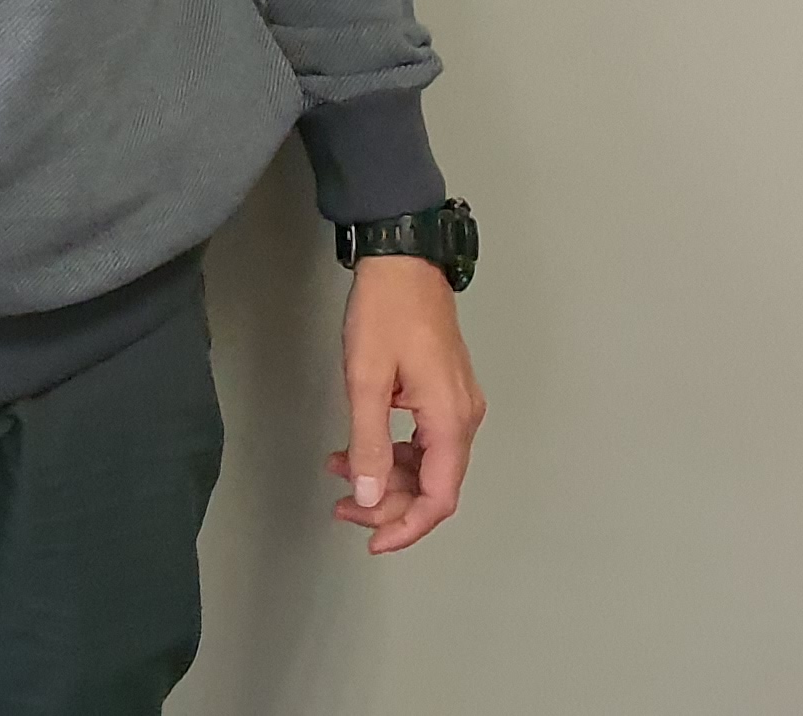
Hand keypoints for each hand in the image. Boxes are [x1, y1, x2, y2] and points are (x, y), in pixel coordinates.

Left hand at [327, 254, 481, 554]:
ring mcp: (457, 404)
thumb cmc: (384, 312)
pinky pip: (424, 441)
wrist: (402, 260)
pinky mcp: (444, 391)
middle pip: (434, 486)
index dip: (407, 527)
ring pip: (427, 465)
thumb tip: (368, 497)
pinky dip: (392, 453)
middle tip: (342, 507)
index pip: (439, 497)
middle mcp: (463, 417)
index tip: (372, 542)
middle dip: (388, 505)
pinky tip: (357, 448)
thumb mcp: (366, 380)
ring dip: (386, 478)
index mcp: (450, 420)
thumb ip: (368, 444)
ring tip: (339, 473)